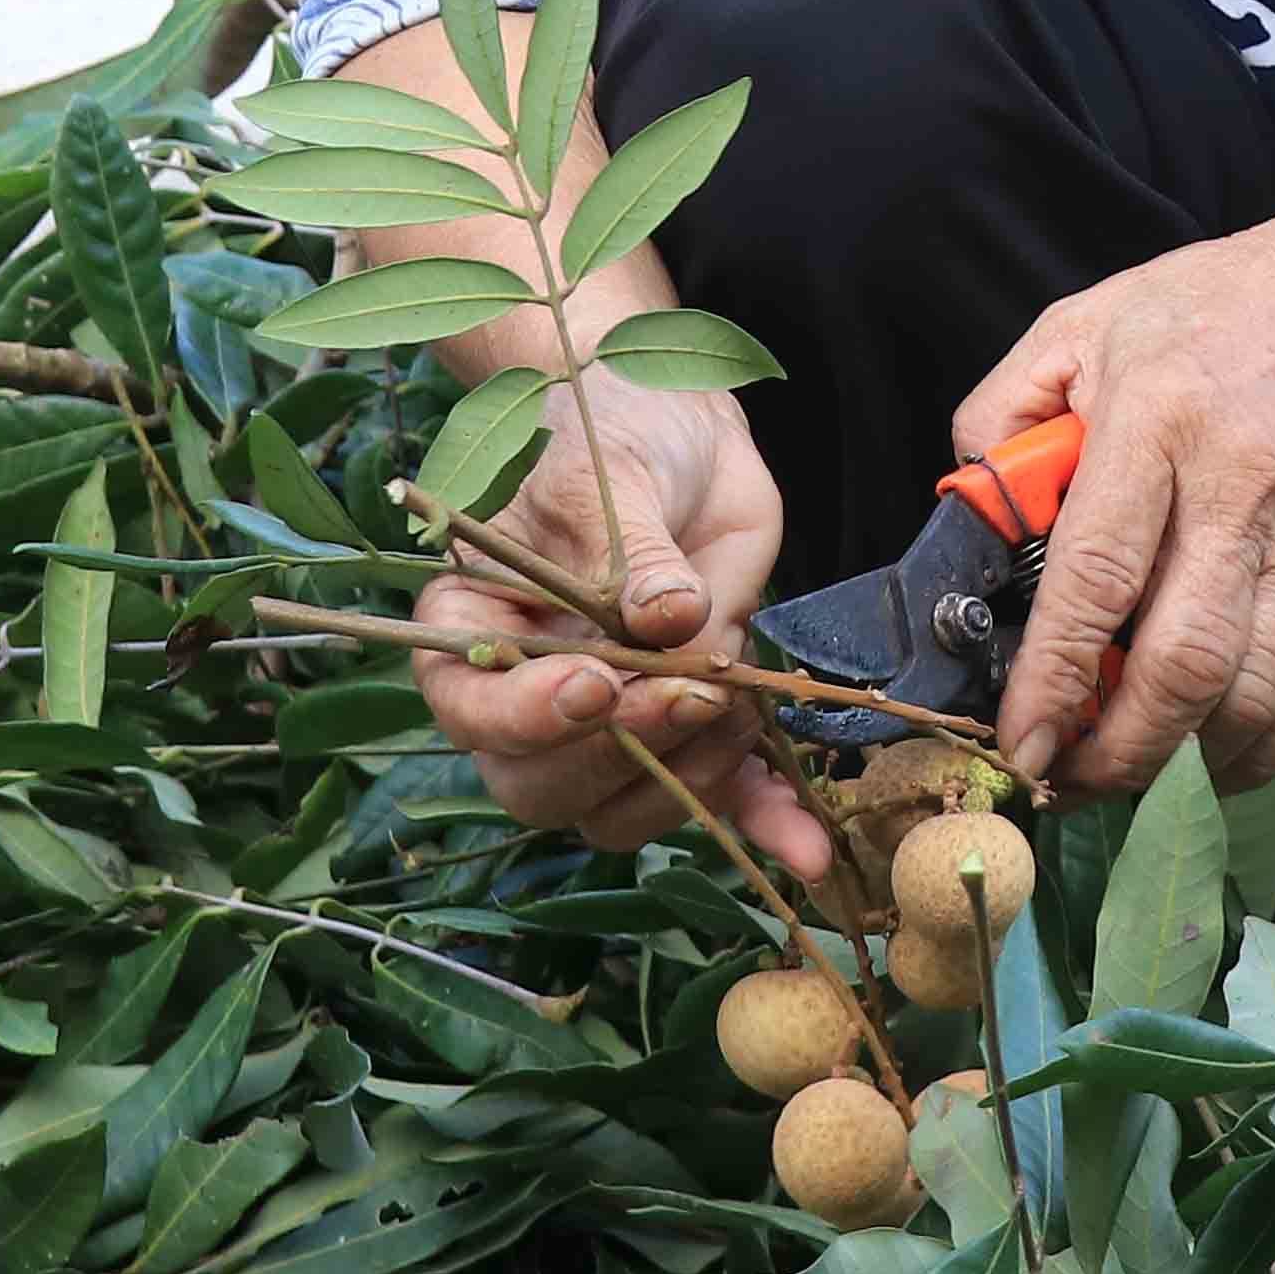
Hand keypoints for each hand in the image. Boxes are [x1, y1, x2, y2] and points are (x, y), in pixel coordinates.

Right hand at [409, 372, 834, 878]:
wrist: (677, 425)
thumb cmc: (608, 433)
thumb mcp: (608, 474)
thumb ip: (633, 551)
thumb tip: (667, 618)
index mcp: (478, 628)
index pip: (467, 706)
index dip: (522, 718)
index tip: (594, 685)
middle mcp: (534, 694)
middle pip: (543, 785)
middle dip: (623, 751)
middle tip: (690, 690)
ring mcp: (615, 721)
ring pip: (625, 810)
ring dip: (690, 775)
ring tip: (737, 692)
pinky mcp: (694, 727)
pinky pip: (720, 801)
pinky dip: (764, 826)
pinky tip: (807, 848)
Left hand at [957, 208, 1274, 795]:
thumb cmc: (1214, 307)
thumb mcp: (1081, 323)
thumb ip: (1005, 412)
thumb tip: (972, 511)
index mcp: (1156, 418)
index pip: (1098, 574)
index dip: (1056, 675)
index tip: (1021, 737)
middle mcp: (1236, 483)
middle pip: (1185, 657)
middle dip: (1122, 747)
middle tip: (1072, 779)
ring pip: (1252, 687)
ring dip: (1189, 759)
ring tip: (1131, 774)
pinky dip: (1263, 742)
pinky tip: (1213, 756)